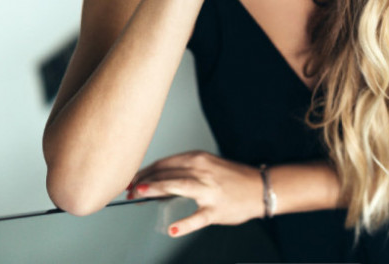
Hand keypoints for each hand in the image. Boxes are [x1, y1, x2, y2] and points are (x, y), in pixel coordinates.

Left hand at [126, 150, 263, 236]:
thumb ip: (184, 172)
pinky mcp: (216, 210)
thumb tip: (156, 182)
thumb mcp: (207, 166)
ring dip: (158, 188)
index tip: (131, 178)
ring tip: (141, 191)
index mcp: (197, 158)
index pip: (165, 163)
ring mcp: (209, 190)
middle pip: (168, 173)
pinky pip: (199, 217)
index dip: (145, 170)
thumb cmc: (231, 178)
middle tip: (128, 189)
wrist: (259, 187)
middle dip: (145, 180)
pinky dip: (185, 223)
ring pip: (180, 186)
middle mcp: (201, 170)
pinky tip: (173, 229)